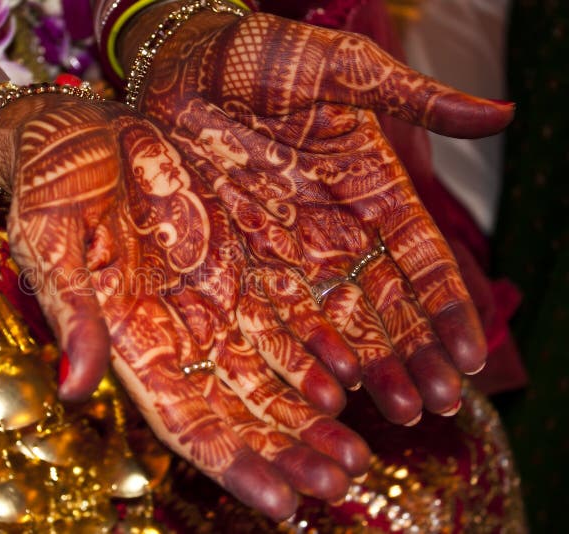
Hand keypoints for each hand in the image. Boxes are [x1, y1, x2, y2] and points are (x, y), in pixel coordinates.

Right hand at [0, 94, 368, 518]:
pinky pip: (285, 317)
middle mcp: (177, 331)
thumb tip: (74, 390)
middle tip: (342, 483)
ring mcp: (211, 300)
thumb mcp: (51, 238)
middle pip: (240, 410)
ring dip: (312, 417)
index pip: (186, 420)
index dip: (233, 464)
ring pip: (269, 374)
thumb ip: (73, 313)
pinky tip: (354, 378)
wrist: (79, 127)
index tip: (283, 506)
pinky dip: (318, 350)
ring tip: (359, 452)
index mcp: (130, 338)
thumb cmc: (52, 179)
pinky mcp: (237, 264)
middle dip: (288, 451)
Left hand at [128, 9, 513, 423]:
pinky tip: (324, 390)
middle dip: (412, 355)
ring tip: (392, 412)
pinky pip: (274, 314)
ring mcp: (288, 250)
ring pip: (337, 320)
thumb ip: (412, 98)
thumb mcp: (340, 69)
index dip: (446, 309)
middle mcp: (335, 231)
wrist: (183, 59)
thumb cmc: (263, 54)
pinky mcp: (238, 259)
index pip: (420, 260)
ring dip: (366, 368)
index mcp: (371, 189)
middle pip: (384, 305)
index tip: (468, 357)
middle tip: (436, 404)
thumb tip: (502, 112)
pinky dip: (300, 352)